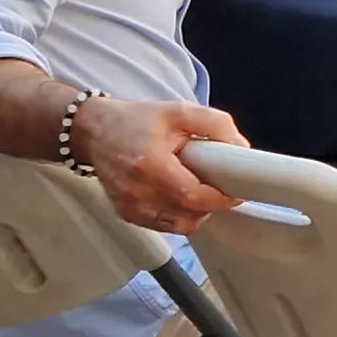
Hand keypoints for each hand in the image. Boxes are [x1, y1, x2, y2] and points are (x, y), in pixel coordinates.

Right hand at [69, 97, 248, 233]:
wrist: (96, 131)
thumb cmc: (136, 121)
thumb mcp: (179, 111)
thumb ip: (214, 124)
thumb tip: (240, 147)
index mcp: (150, 165)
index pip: (193, 196)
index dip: (220, 199)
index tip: (236, 192)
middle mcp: (137, 192)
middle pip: (189, 214)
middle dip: (212, 204)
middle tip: (221, 187)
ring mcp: (130, 207)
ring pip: (179, 225)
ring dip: (197, 212)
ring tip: (200, 190)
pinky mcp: (127, 214)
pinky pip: (164, 225)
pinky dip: (179, 216)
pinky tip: (182, 196)